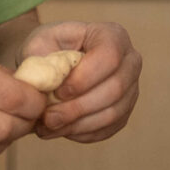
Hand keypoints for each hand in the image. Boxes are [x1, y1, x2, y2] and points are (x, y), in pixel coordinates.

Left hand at [23, 21, 141, 143]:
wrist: (52, 65)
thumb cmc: (47, 49)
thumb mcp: (39, 45)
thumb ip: (42, 62)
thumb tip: (46, 87)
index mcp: (113, 35)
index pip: (109, 56)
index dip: (84, 78)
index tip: (57, 91)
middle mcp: (130, 61)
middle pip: (115, 89)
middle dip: (78, 108)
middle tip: (48, 118)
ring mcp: (131, 88)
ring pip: (113, 113)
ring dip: (78, 124)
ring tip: (49, 126)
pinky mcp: (124, 112)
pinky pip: (109, 128)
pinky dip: (82, 133)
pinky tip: (61, 129)